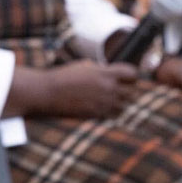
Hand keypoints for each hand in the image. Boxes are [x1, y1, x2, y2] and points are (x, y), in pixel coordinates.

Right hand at [8, 60, 139, 118]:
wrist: (48, 92)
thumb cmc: (64, 77)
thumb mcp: (85, 67)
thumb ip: (102, 71)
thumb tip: (112, 74)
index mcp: (106, 73)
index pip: (133, 74)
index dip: (131, 76)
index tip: (127, 77)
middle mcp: (108, 88)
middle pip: (132, 92)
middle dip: (127, 90)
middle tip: (120, 89)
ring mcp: (103, 103)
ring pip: (125, 106)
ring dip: (120, 103)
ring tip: (112, 100)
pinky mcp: (96, 114)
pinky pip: (113, 115)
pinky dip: (111, 112)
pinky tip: (103, 107)